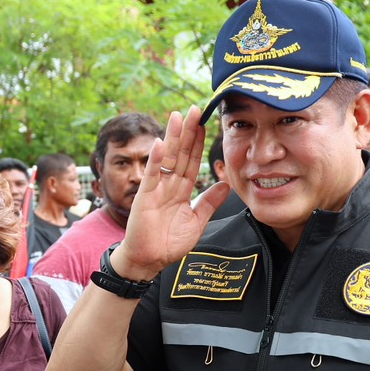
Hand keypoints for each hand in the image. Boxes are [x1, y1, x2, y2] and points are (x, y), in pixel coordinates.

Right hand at [110, 107, 231, 280]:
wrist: (149, 261)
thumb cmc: (168, 244)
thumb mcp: (196, 222)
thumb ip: (209, 203)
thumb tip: (225, 185)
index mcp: (181, 191)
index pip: (192, 162)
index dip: (198, 143)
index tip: (206, 124)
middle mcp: (168, 185)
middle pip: (180, 154)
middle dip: (188, 132)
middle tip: (195, 109)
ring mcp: (156, 189)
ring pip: (167, 158)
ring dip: (173, 137)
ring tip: (178, 116)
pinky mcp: (144, 197)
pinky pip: (152, 175)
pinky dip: (156, 159)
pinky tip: (161, 143)